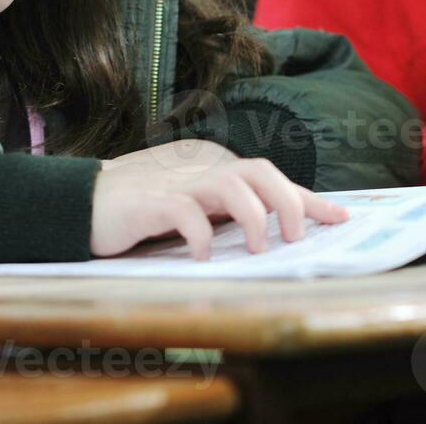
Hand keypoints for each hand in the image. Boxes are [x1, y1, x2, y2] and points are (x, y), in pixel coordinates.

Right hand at [91, 144, 349, 259]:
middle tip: (296, 237)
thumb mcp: (196, 208)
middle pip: (259, 170)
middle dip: (287, 201)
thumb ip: (229, 212)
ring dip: (252, 215)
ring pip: (230, 183)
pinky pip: (183, 210)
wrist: (84, 201)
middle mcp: (202, 170)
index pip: (273, 179)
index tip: (341, 218)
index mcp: (217, 170)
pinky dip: (200, 234)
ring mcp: (177, 183)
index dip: (308, 198)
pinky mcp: (149, 201)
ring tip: (258, 249)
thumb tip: (277, 231)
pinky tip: (205, 256)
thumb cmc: (144, 208)